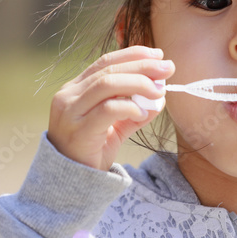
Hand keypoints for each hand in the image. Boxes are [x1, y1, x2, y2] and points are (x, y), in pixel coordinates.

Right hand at [48, 46, 173, 170]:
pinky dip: (130, 107)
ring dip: (138, 83)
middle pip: (109, 69)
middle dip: (142, 66)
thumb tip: (160, 96)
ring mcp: (71, 112)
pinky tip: (144, 112)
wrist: (71, 182)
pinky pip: (108, 110)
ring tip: (159, 90)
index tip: (159, 55)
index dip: (133, 55)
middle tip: (168, 68)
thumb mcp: (115, 127)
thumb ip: (134, 111)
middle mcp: (69, 96)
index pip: (105, 61)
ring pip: (107, 84)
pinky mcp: (79, 130)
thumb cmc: (91, 151)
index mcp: (75, 89)